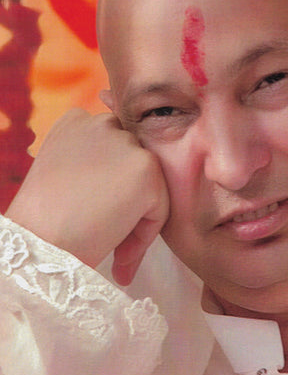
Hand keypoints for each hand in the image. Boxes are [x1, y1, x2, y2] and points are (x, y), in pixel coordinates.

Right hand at [5, 109, 168, 284]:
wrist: (40, 245)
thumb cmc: (44, 221)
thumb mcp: (62, 174)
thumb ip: (93, 164)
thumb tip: (122, 179)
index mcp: (77, 121)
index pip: (113, 149)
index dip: (108, 186)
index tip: (92, 214)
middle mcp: (102, 122)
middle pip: (133, 162)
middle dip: (125, 197)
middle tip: (105, 231)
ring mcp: (126, 142)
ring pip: (150, 184)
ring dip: (138, 214)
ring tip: (114, 244)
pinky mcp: (145, 167)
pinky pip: (161, 207)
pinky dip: (146, 233)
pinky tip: (120, 253)